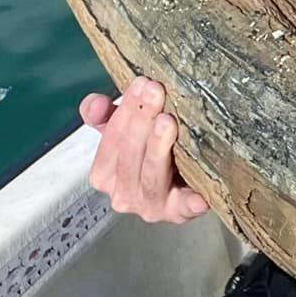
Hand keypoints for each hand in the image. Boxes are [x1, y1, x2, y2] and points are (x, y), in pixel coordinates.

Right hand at [78, 78, 208, 223]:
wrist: (180, 182)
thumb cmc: (148, 151)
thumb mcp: (122, 130)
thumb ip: (103, 115)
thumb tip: (96, 104)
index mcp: (104, 175)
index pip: (111, 140)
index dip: (125, 110)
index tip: (142, 83)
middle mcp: (123, 195)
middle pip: (131, 156)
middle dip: (142, 121)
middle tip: (156, 92)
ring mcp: (151, 206)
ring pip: (152, 176)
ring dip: (158, 149)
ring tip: (167, 122)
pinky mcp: (179, 214)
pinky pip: (184, 207)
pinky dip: (190, 202)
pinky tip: (199, 195)